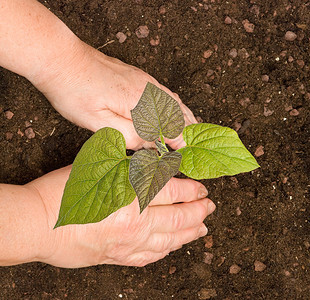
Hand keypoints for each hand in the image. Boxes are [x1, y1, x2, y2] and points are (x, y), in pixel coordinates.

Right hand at [28, 166, 214, 267]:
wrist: (37, 223)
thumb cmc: (63, 192)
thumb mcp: (99, 168)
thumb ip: (129, 168)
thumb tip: (152, 167)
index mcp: (132, 195)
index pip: (173, 190)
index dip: (191, 188)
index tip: (202, 188)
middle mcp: (136, 222)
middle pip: (179, 217)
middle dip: (199, 211)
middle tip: (210, 207)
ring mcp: (129, 244)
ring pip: (170, 240)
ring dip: (190, 233)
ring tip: (202, 228)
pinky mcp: (118, 258)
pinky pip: (150, 257)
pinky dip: (166, 250)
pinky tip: (173, 246)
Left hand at [34, 42, 196, 149]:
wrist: (62, 59)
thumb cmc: (74, 91)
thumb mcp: (97, 123)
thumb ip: (127, 136)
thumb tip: (149, 144)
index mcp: (139, 102)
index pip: (169, 126)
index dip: (178, 142)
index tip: (184, 154)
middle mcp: (147, 88)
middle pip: (177, 111)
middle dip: (187, 128)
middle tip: (193, 144)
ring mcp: (144, 80)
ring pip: (173, 100)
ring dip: (184, 115)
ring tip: (192, 127)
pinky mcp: (137, 76)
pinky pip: (164, 91)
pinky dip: (174, 103)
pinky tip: (174, 107)